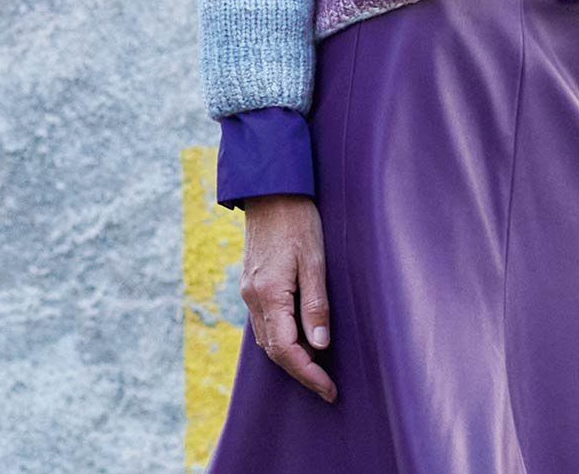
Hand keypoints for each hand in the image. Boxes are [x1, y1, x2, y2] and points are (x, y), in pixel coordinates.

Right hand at [238, 194, 336, 402]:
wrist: (270, 189)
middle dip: (300, 372)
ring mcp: (250, 290)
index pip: (286, 351)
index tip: (329, 389)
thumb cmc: (297, 219)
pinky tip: (299, 337)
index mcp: (269, 294)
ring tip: (317, 367)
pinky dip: (281, 338)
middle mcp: (254, 297)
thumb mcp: (314, 259)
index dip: (308, 374)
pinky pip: (264, 322)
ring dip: (290, 357)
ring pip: (267, 338)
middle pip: (274, 350)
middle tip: (326, 386)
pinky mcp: (252, 282)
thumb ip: (316, 304)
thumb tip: (320, 346)